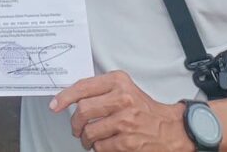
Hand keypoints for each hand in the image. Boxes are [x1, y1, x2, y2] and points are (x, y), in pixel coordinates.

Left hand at [50, 71, 193, 151]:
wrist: (171, 129)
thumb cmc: (144, 109)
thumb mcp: (124, 89)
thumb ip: (101, 90)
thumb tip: (72, 98)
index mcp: (119, 82)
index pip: (83, 87)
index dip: (65, 97)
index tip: (55, 105)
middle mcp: (122, 98)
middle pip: (83, 110)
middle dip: (74, 123)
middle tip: (76, 128)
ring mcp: (125, 121)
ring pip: (89, 131)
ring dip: (85, 139)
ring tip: (89, 139)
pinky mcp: (127, 142)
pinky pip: (100, 147)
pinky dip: (98, 148)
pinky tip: (104, 144)